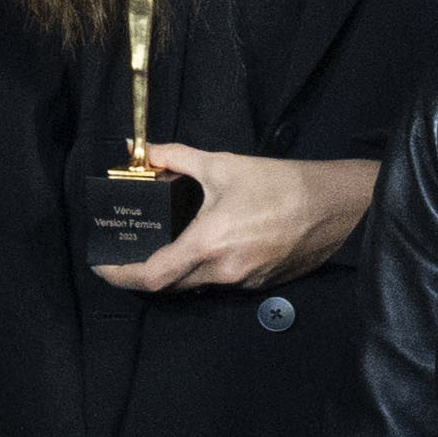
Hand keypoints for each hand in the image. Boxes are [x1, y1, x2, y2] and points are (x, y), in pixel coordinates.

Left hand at [94, 149, 376, 292]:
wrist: (336, 206)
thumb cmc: (279, 183)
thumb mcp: (224, 164)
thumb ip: (177, 158)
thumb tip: (146, 151)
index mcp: (208, 244)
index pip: (152, 276)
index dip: (121, 276)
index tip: (102, 267)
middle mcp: (224, 272)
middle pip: (170, 285)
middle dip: (144, 274)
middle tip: (126, 255)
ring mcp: (245, 282)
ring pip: (196, 285)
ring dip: (176, 272)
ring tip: (161, 248)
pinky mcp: (263, 283)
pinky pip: (222, 282)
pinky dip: (204, 270)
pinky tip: (202, 248)